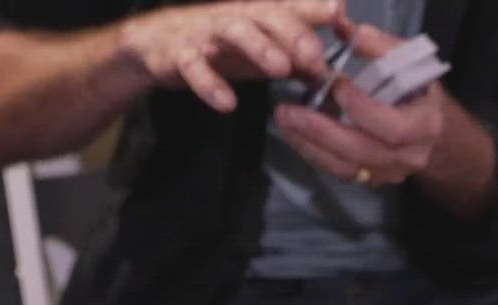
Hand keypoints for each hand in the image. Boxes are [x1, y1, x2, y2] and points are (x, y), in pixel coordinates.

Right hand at [121, 0, 345, 112]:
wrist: (159, 44)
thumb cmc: (221, 47)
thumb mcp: (264, 50)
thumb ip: (298, 59)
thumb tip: (332, 72)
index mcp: (259, 15)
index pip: (291, 8)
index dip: (314, 9)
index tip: (339, 14)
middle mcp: (236, 17)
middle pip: (267, 15)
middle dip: (293, 32)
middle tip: (315, 54)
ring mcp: (207, 32)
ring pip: (234, 31)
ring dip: (259, 47)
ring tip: (281, 69)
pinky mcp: (179, 53)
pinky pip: (194, 66)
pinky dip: (210, 84)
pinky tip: (227, 103)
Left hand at [272, 23, 446, 186]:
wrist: (431, 130)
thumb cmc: (417, 89)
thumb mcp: (407, 62)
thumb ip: (377, 45)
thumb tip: (343, 26)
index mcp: (425, 125)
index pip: (392, 127)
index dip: (362, 109)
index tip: (336, 85)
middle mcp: (409, 155)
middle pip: (363, 152)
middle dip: (322, 131)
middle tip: (288, 111)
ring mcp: (389, 172)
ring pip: (347, 167)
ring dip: (311, 144)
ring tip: (285, 121)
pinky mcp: (371, 178)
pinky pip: (340, 172)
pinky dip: (314, 153)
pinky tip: (295, 134)